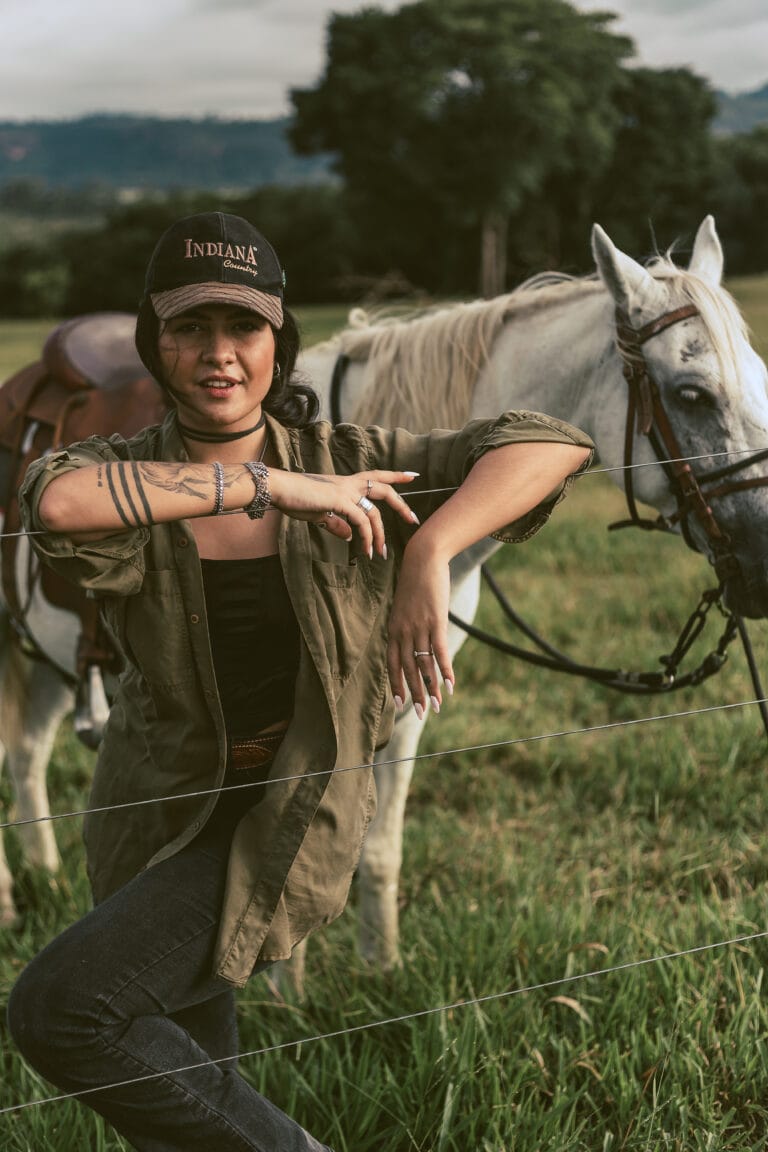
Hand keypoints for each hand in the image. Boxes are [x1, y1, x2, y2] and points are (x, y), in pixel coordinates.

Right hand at [267, 469, 418, 556]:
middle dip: (401, 505)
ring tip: (381, 553)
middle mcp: (349, 484)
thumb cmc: (295, 499)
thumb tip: (349, 535)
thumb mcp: (319, 513)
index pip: (376, 476)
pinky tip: (364, 549)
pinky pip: (362, 521)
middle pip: (384, 490)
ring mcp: (345, 491)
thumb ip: (336, 523)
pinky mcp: (340, 501)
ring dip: (380, 535)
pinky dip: (366, 537)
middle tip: (413, 519)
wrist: (279, 489)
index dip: (395, 476)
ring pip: (375, 512)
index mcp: (345, 483)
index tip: (412, 476)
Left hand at [386, 541, 454, 718]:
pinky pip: (439, 651)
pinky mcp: (435, 621)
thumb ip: (405, 627)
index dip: (396, 685)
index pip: (393, 664)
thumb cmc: (414, 584)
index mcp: (394, 630)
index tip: (399, 704)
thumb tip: (410, 642)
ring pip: (423, 665)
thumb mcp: (404, 607)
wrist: (422, 560)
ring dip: (430, 688)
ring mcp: (419, 627)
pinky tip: (449, 685)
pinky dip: (444, 670)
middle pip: (408, 670)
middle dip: (414, 694)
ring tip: (436, 707)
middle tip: (421, 714)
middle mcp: (403, 632)